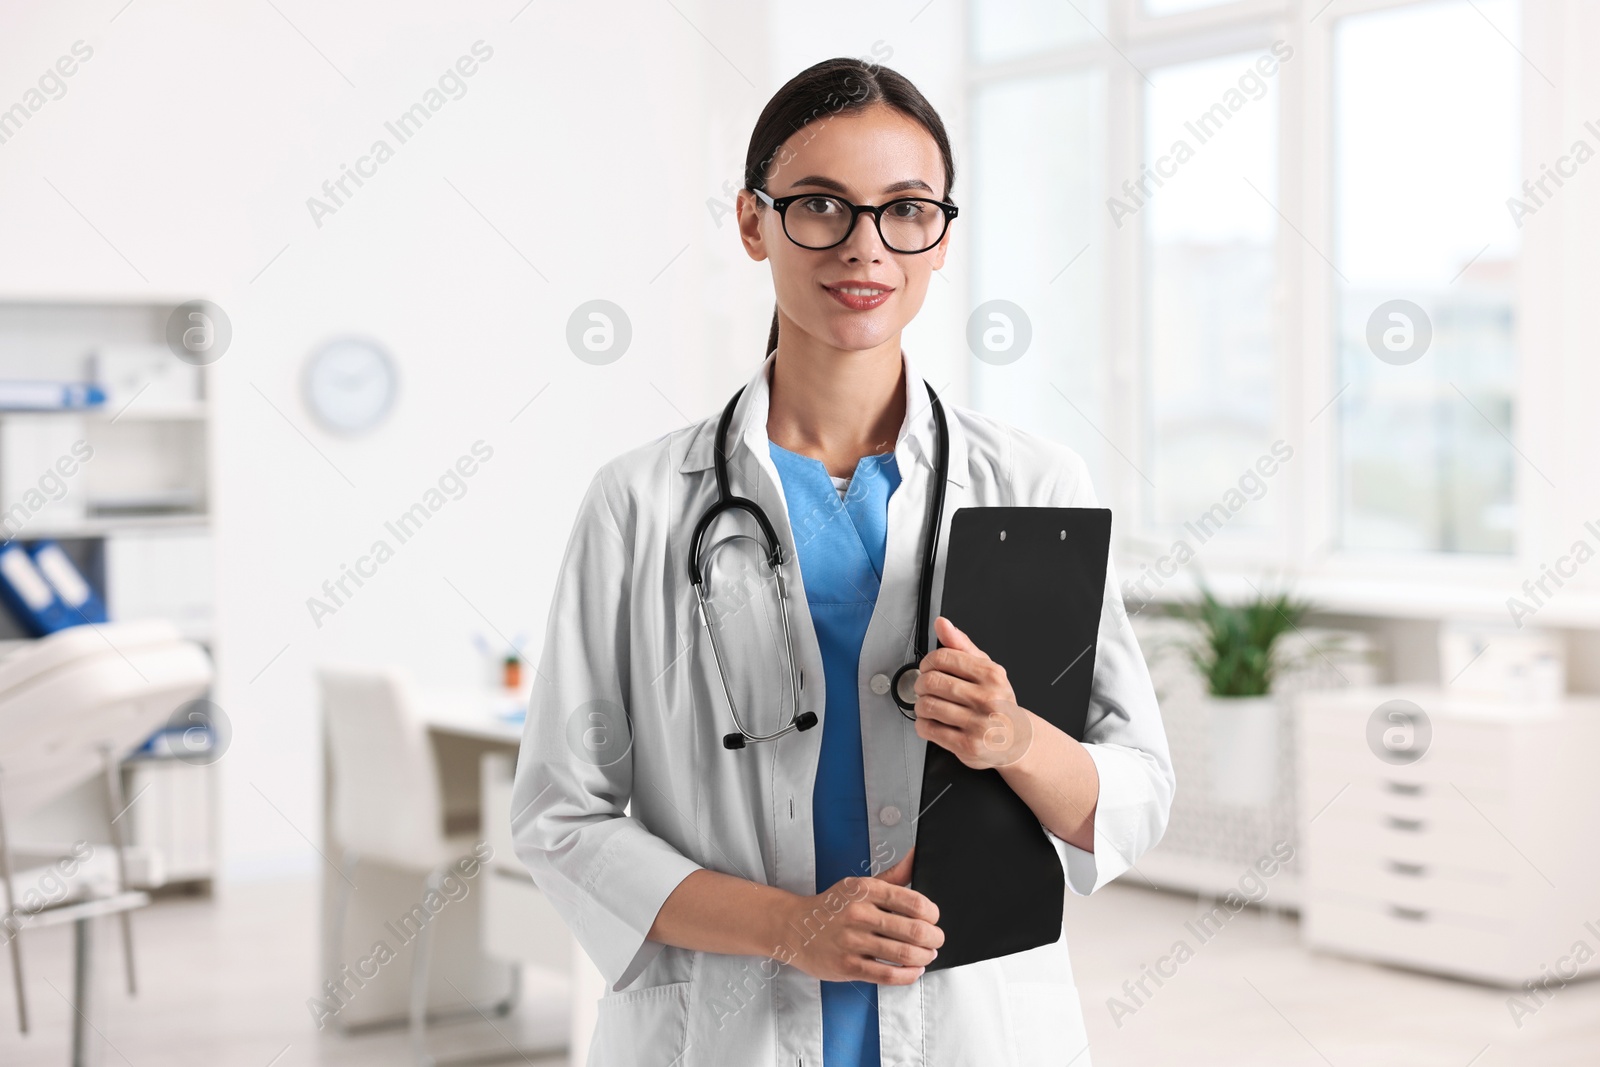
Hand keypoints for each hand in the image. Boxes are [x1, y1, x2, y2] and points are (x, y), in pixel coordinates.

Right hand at [779, 847, 941, 984]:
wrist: (795, 928)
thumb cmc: (833, 907)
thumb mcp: (860, 885)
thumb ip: (894, 875)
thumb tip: (918, 855)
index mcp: (865, 891)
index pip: (914, 902)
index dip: (932, 913)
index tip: (933, 918)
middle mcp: (859, 914)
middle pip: (913, 930)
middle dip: (934, 938)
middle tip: (936, 939)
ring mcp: (852, 942)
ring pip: (903, 954)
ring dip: (924, 957)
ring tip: (927, 955)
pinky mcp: (848, 966)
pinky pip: (887, 975)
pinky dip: (908, 975)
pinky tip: (912, 970)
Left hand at [913, 616, 1035, 769]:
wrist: (1016, 739)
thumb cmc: (997, 701)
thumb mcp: (985, 669)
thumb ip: (961, 645)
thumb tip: (942, 623)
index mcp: (991, 675)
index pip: (944, 657)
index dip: (928, 662)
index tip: (927, 668)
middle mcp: (987, 699)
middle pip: (932, 681)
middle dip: (921, 684)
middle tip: (925, 688)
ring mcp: (978, 724)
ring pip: (928, 706)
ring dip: (920, 706)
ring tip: (928, 706)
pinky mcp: (967, 745)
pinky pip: (929, 730)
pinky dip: (923, 725)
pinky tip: (932, 722)